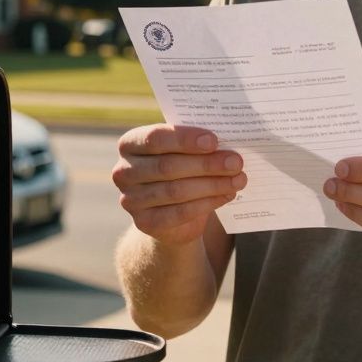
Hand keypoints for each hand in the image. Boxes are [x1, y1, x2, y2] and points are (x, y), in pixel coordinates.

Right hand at [113, 124, 246, 245]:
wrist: (171, 212)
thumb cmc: (181, 169)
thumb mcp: (183, 151)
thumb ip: (196, 144)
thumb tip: (229, 140)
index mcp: (130, 143)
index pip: (155, 138)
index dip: (185, 139)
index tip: (214, 141)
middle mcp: (123, 171)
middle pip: (167, 166)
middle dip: (206, 164)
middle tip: (236, 162)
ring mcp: (130, 199)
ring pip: (176, 191)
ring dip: (212, 184)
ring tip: (238, 179)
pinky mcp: (144, 223)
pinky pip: (179, 213)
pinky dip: (207, 203)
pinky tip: (227, 195)